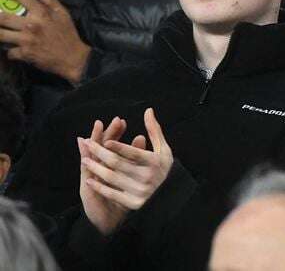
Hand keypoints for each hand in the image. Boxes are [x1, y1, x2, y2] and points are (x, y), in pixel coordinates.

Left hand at [0, 0, 89, 83]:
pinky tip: (15, 50)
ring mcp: (26, 40)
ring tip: (1, 31)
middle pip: (3, 17)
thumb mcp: (63, 14)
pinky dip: (11, 51)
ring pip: (0, 34)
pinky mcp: (25, 53)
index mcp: (41, 13)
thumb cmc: (68, 35)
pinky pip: (9, 52)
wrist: (73, 58)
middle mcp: (31, 25)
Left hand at [80, 108, 172, 233]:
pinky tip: (89, 180)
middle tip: (88, 144)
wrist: (171, 197)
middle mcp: (147, 177)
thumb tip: (148, 110)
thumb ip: (154, 130)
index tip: (105, 140)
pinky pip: (113, 194)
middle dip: (100, 153)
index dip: (119, 146)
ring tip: (84, 160)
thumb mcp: (163, 150)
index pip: (133, 152)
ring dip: (96, 168)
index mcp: (154, 162)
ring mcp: (140, 191)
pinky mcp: (134, 203)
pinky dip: (100, 187)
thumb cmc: (164, 169)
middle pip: (118, 163)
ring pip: (112, 178)